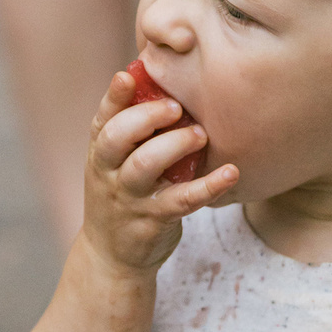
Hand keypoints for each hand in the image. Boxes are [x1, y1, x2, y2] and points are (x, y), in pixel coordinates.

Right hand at [81, 65, 239, 274]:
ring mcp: (129, 198)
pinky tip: (231, 172)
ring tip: (199, 135)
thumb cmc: (122, 195)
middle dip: (145, 117)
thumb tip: (157, 79)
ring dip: (174, 145)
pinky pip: (182, 201)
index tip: (130, 75)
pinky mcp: (154, 221)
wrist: (111, 256)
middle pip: (117, 138)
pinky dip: (208, 186)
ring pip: (144, 166)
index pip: (102, 119)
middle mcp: (109, 173)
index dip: (114, 96)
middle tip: (176, 107)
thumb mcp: (114, 163)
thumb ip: (131, 130)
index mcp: (100, 153)